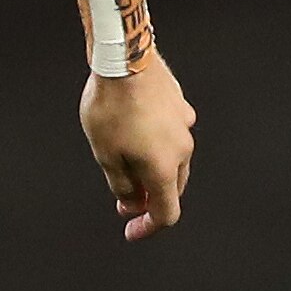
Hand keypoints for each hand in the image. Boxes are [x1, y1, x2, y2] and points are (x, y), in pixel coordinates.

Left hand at [80, 56, 196, 240]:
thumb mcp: (105, 155)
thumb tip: (132, 203)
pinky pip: (171, 134)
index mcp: (165, 168)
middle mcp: (182, 149)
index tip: (131, 231)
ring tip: (122, 160)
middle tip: (122, 198)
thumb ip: (121, 185)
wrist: (124, 59)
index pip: (166, 212)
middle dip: (148, 197)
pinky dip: (156, 144)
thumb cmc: (111, 108)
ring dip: (152, 169)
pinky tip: (133, 132)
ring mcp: (184, 125)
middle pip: (171, 187)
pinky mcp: (180, 105)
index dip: (148, 227)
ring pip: (173, 160)